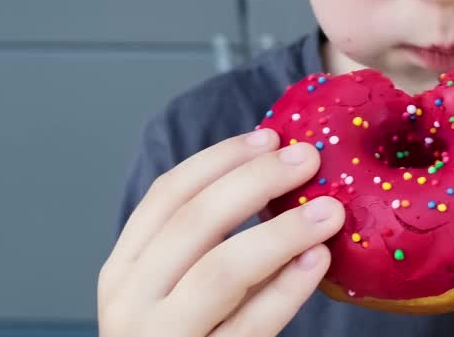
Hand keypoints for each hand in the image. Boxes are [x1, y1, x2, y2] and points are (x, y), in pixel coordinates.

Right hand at [98, 129, 344, 335]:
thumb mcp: (173, 288)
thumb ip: (205, 241)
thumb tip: (272, 167)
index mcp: (125, 270)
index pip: (166, 196)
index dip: (219, 159)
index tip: (269, 136)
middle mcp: (133, 303)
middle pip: (194, 223)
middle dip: (256, 181)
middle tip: (308, 160)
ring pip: (220, 271)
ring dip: (281, 232)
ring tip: (328, 211)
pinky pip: (251, 325)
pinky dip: (288, 289)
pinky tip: (318, 263)